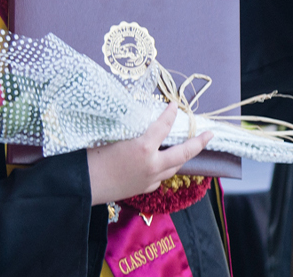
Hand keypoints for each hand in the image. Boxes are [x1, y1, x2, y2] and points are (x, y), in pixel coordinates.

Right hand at [86, 103, 212, 205]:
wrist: (82, 185)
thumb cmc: (90, 156)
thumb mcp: (111, 135)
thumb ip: (128, 126)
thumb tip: (135, 114)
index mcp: (143, 147)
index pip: (164, 125)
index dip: (171, 113)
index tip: (175, 104)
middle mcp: (151, 165)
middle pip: (183, 153)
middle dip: (198, 142)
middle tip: (209, 134)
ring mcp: (149, 179)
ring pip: (174, 168)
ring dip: (183, 157)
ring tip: (189, 149)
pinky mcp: (142, 189)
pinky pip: (160, 178)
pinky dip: (164, 169)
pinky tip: (162, 165)